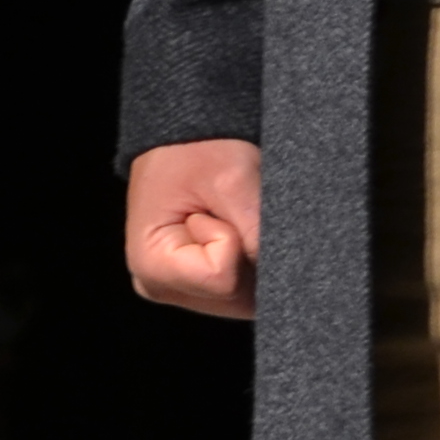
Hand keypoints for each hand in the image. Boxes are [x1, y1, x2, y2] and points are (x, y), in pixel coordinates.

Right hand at [128, 139, 265, 320]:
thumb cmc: (196, 151)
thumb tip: (286, 273)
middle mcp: (160, 288)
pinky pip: (242, 292)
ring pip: (244, 298)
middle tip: (223, 212)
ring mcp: (180, 292)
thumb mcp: (232, 179)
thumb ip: (257, 232)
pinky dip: (249, 264)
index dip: (234, 239)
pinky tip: (231, 234)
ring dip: (251, 259)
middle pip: (235, 296)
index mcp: (152, 267)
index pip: (222, 279)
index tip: (211, 207)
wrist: (182, 140)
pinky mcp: (197, 289)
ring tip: (226, 220)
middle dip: (247, 254)